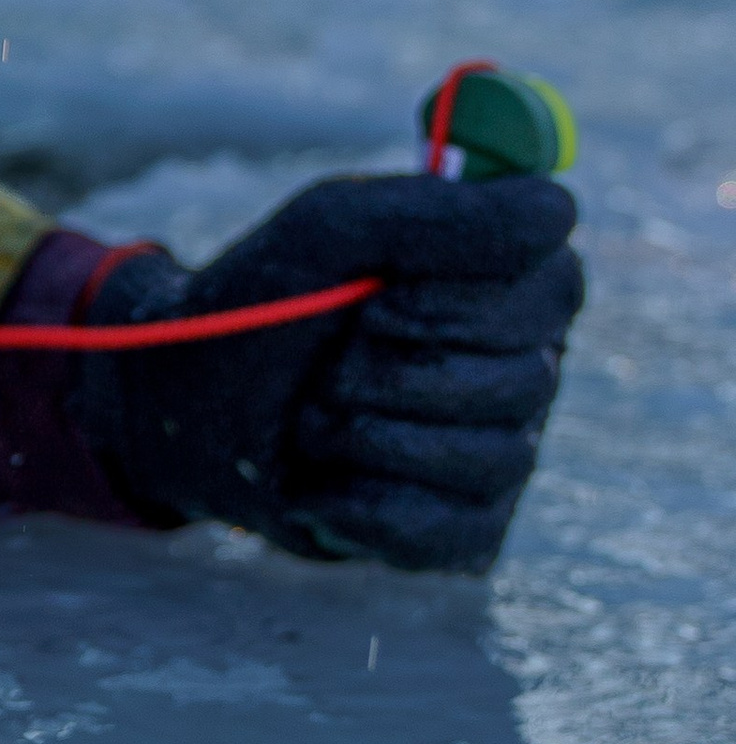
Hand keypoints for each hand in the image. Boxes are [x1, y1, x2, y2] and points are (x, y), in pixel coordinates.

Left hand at [72, 174, 579, 573]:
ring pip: (491, 457)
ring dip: (367, 435)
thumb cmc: (261, 302)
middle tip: (328, 362)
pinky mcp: (465, 530)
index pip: (553, 284)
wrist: (184, 409)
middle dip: (392, 371)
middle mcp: (523, 363)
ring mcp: (501, 451)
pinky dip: (364, 509)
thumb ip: (434, 210)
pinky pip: (452, 534)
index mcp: (505, 279)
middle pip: (525, 378)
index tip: (375, 301)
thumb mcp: (327, 229)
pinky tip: (320, 487)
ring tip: (314, 418)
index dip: (458, 301)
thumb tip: (558, 209)